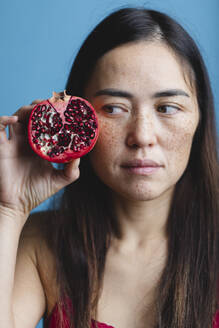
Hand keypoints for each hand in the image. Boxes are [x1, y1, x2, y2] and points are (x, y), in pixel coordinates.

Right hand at [0, 100, 79, 218]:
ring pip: (18, 116)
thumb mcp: (59, 180)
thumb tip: (80, 156)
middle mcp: (27, 141)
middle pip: (33, 115)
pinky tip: (15, 119)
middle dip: (41, 106)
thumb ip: (71, 170)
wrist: (17, 205)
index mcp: (41, 146)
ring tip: (38, 107)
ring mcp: (14, 143)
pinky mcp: (1, 148)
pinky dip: (4, 119)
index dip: (53, 114)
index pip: (47, 124)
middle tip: (53, 103)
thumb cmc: (36, 192)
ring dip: (27, 109)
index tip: (64, 106)